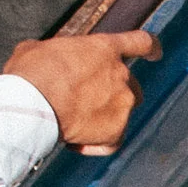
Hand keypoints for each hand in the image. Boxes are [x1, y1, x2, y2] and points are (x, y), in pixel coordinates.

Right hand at [4, 28, 156, 152]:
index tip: (156, 53)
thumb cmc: (31, 73)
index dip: (150, 47)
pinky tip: (74, 141)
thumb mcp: (38, 49)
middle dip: (115, 93)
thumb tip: (47, 58)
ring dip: (104, 119)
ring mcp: (121, 104)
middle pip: (132, 86)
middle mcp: (120, 75)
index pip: (140, 42)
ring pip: (122, 114)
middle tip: (87, 101)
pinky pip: (110, 142)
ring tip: (73, 123)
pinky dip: (95, 144)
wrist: (32, 103)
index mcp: (104, 48)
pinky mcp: (115, 131)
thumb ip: (56, 52)